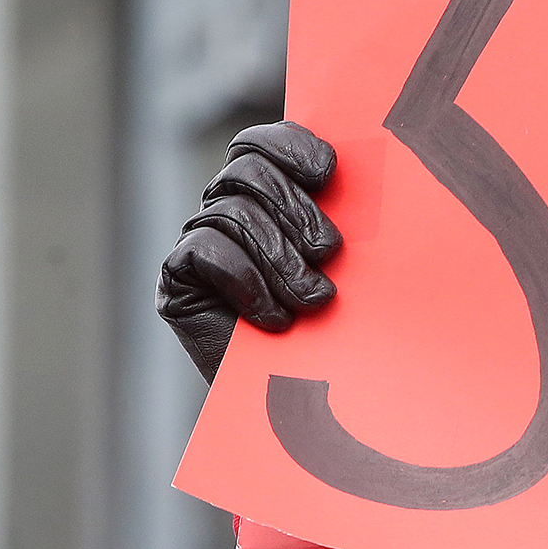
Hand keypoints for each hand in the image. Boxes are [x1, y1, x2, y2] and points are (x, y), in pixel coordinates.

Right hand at [156, 123, 342, 382]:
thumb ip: (348, 221)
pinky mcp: (177, 278)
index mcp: (267, 197)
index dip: (290, 146)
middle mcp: (226, 210)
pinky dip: (247, 281)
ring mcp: (199, 242)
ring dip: (280, 257)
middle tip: (330, 252)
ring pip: (230, 211)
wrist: (298, 404)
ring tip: (314, 299)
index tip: (329, 173)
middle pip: (246, 169)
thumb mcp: (350, 270)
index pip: (262, 144)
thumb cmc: (335, 333)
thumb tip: (370, 171)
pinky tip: (275, 318)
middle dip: (295, 208)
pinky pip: (205, 251)